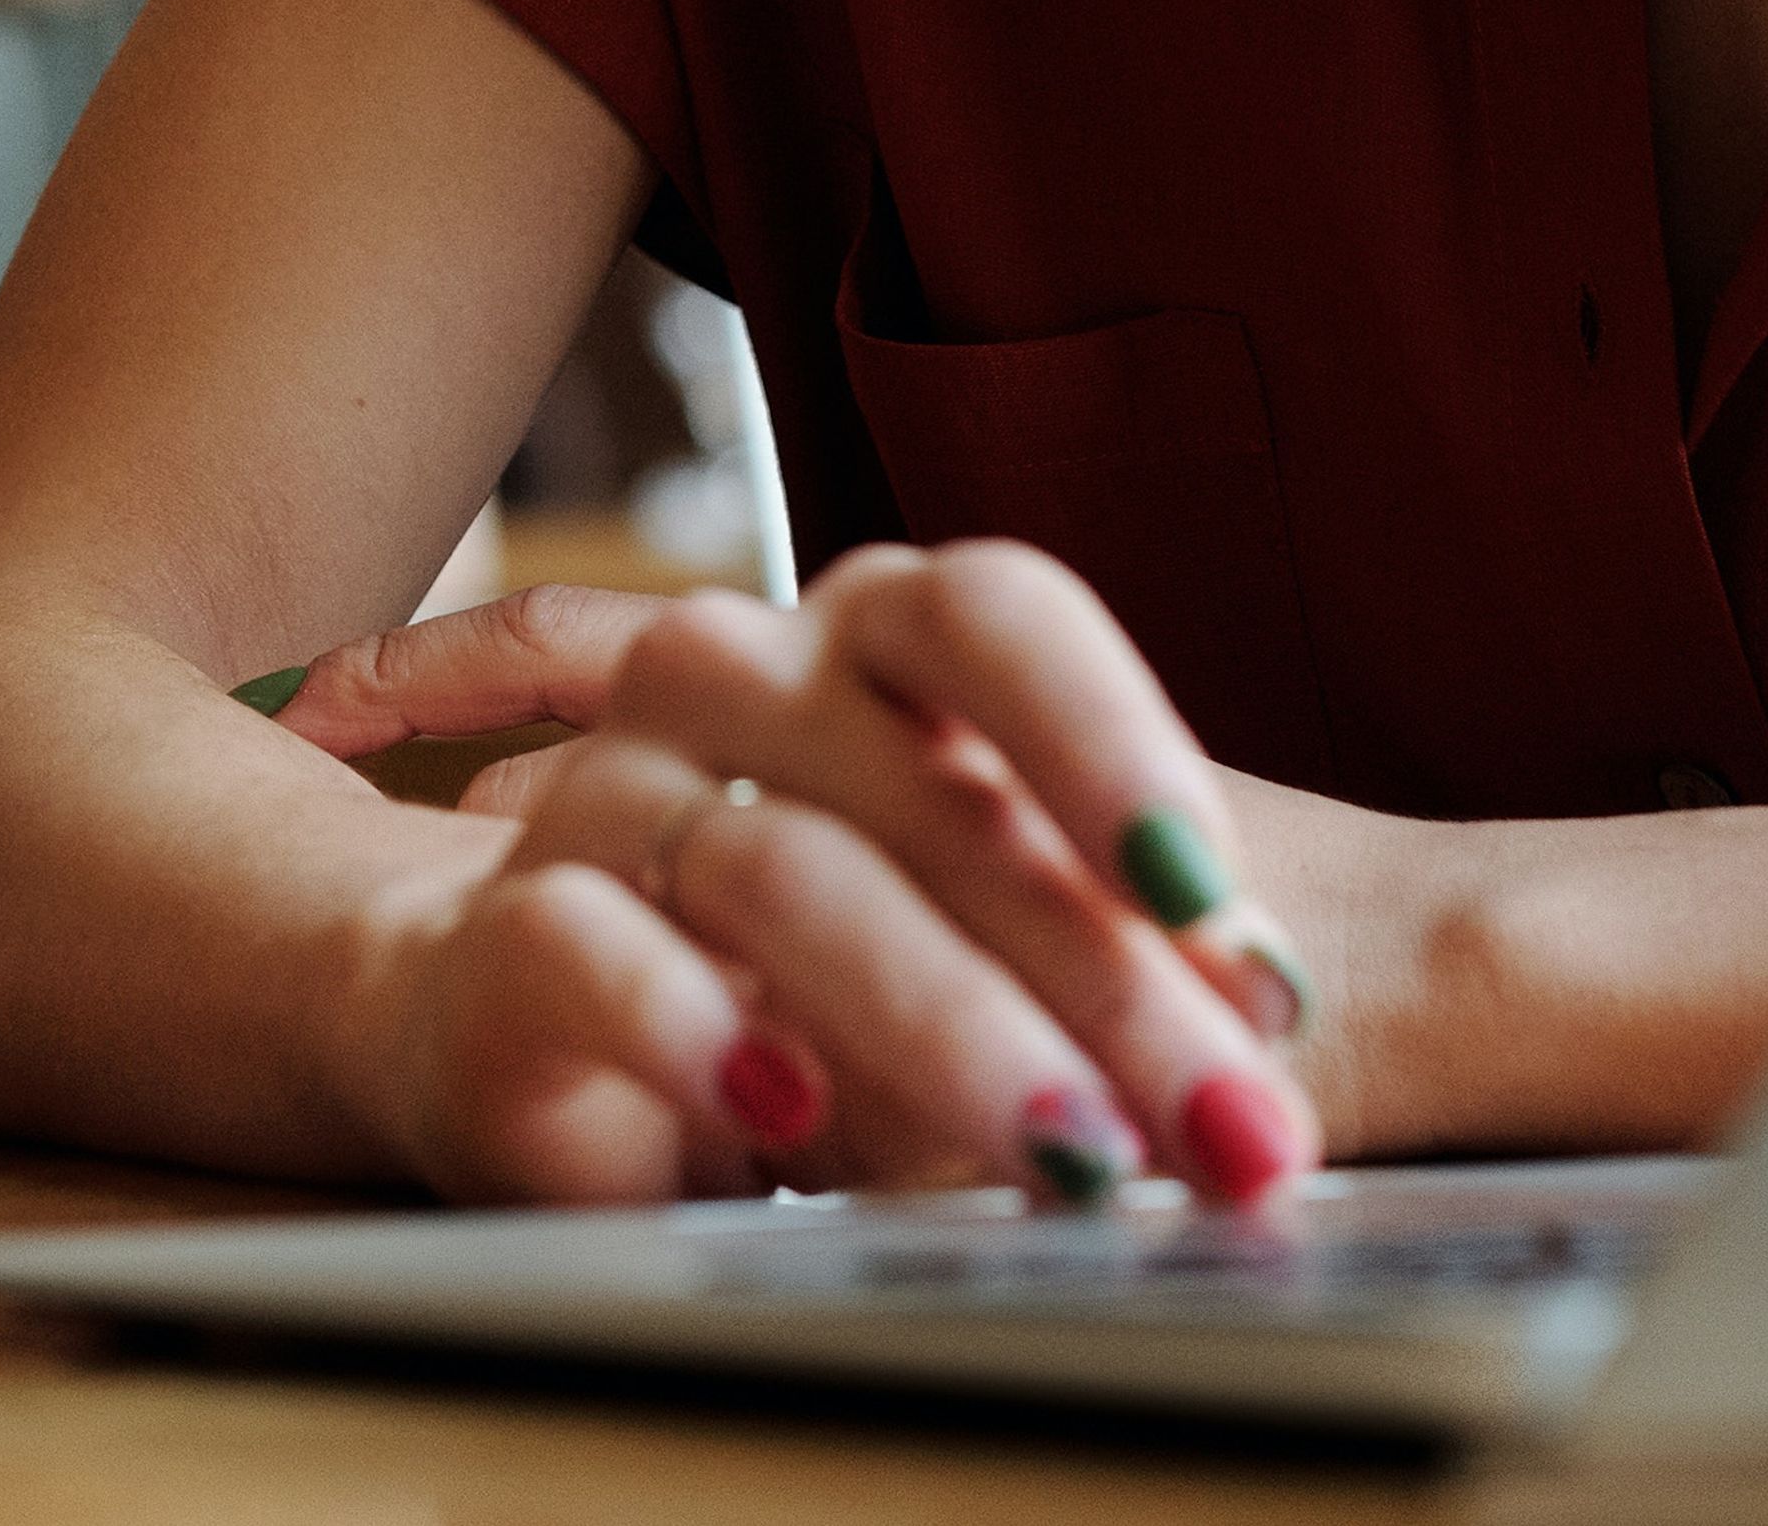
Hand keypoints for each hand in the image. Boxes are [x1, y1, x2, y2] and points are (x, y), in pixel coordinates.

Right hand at [279, 553, 1323, 1211]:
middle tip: (1224, 1124)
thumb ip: (1113, 980)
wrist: (555, 1026)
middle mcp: (733, 676)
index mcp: (868, 638)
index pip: (991, 612)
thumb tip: (1259, 1078)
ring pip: (779, 866)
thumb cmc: (838, 983)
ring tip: (1074, 1156)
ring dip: (946, 1019)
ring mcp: (610, 794)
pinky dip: (694, 1026)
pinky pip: (591, 943)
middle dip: (1094, 967)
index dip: (1112, 741)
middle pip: (915, 776)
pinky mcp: (508, 933)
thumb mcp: (1011, 970)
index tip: (1220, 909)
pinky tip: (790, 1117)